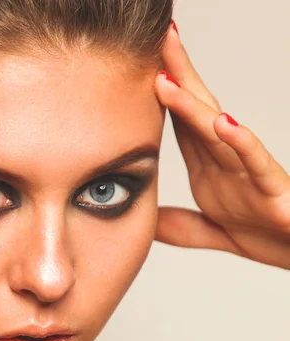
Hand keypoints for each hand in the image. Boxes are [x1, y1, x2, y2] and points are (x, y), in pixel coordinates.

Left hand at [154, 22, 289, 269]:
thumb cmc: (263, 232)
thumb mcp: (207, 231)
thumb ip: (177, 226)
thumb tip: (145, 223)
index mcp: (210, 167)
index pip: (182, 124)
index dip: (161, 97)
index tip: (137, 68)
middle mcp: (226, 161)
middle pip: (197, 112)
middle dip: (177, 76)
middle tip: (157, 40)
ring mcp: (248, 170)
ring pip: (217, 131)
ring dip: (192, 104)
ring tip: (166, 77)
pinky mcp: (271, 187)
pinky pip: (255, 161)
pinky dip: (240, 141)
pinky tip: (222, 122)